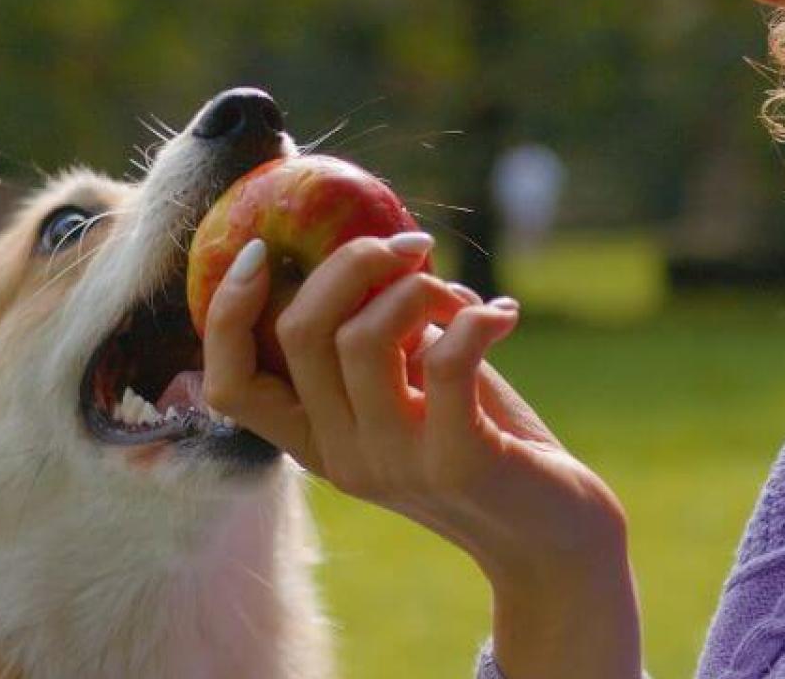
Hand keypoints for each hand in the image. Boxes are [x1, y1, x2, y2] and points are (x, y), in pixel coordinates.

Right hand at [202, 232, 641, 678]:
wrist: (556, 541)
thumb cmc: (488, 443)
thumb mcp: (413, 392)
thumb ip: (380, 339)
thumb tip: (368, 249)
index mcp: (317, 442)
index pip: (230, 385)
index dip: (227, 312)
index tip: (263, 251)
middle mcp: (342, 458)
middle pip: (299, 333)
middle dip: (350, 262)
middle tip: (409, 244)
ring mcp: (394, 464)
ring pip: (363, 338)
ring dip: (418, 288)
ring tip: (462, 298)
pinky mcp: (457, 463)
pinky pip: (446, 361)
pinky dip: (476, 317)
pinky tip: (504, 314)